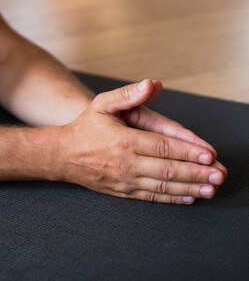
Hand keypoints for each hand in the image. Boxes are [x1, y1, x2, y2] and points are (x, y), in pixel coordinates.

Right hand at [56, 79, 226, 203]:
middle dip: (197, 173)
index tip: (209, 155)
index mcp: (124, 140)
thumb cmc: (86, 126)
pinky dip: (173, 199)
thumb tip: (151, 84)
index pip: (163, 147)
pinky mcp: (124, 192)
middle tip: (219, 175)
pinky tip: (189, 197)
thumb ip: (128, 94)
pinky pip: (153, 197)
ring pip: (163, 187)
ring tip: (211, 189)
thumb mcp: (103, 103)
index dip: (188, 151)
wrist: (63, 154)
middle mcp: (126, 163)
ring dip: (190, 188)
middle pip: (168, 170)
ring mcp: (125, 180)